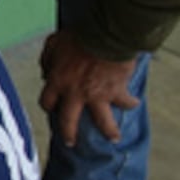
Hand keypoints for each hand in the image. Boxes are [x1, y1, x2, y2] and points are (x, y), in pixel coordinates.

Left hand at [38, 29, 139, 145]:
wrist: (105, 37)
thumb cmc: (78, 37)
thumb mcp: (53, 43)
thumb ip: (47, 58)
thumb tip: (46, 70)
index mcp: (57, 81)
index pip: (47, 101)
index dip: (48, 105)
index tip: (51, 109)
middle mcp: (75, 93)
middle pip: (68, 121)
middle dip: (69, 134)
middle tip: (70, 142)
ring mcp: (97, 96)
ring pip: (102, 122)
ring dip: (108, 131)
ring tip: (113, 138)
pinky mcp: (116, 92)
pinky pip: (125, 102)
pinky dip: (130, 102)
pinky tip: (133, 103)